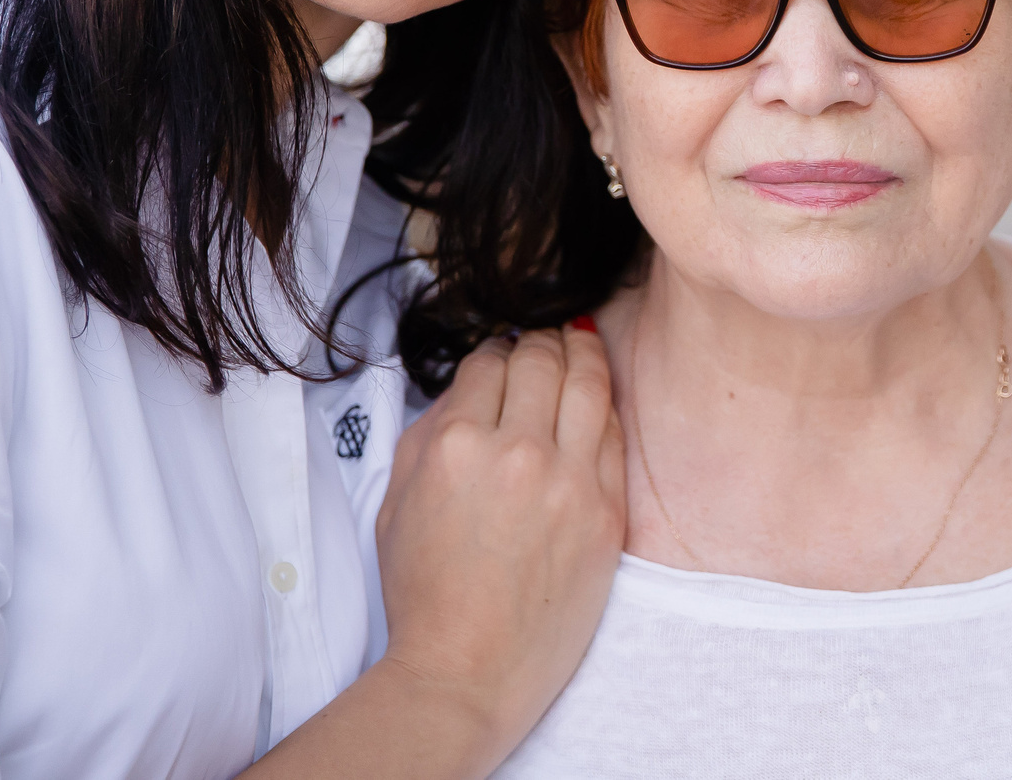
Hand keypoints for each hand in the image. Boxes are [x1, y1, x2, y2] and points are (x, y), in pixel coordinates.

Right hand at [245, 321, 625, 779]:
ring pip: (589, 381)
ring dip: (582, 353)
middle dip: (541, 341)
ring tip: (579, 344)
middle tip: (544, 341)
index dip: (495, 352)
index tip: (501, 356)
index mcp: (456, 445)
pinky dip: (604, 405)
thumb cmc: (427, 595)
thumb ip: (430, 433)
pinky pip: (614, 432)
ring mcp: (569, 480)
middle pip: (543, 358)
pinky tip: (597, 399)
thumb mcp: (397, 503)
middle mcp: (517, 452)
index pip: (489, 362)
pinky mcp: (606, 510)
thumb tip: (470, 388)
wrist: (468, 671)